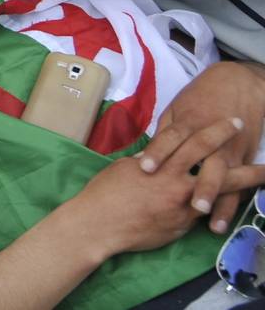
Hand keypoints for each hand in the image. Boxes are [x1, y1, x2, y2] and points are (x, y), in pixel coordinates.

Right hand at [76, 119, 264, 257]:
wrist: (99, 223)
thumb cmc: (105, 192)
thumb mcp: (126, 167)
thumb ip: (149, 161)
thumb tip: (159, 157)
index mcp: (163, 164)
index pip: (195, 141)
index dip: (216, 131)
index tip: (232, 122)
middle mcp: (177, 182)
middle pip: (216, 162)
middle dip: (238, 154)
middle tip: (255, 143)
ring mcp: (183, 206)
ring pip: (220, 191)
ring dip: (244, 182)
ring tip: (263, 173)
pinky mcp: (182, 225)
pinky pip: (204, 213)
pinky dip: (217, 206)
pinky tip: (228, 203)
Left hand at [142, 64, 264, 232]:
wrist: (239, 85)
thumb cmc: (200, 98)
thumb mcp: (178, 109)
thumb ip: (165, 132)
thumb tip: (146, 157)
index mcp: (189, 122)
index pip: (172, 137)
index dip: (158, 151)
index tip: (144, 168)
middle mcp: (210, 138)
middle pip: (201, 160)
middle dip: (196, 182)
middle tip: (182, 202)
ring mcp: (229, 151)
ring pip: (223, 177)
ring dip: (216, 198)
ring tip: (210, 221)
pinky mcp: (243, 160)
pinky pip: (238, 185)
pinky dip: (231, 204)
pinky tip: (221, 222)